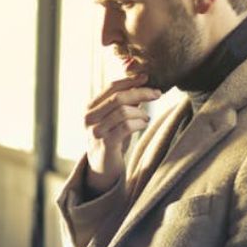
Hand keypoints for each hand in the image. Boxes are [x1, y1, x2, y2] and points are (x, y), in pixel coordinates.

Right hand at [84, 75, 161, 193]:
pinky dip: (139, 123)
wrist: (102, 168)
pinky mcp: (105, 144)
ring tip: (146, 118)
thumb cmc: (111, 139)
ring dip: (140, 112)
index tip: (147, 77)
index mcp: (90, 108)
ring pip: (123, 111)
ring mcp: (96, 132)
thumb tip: (141, 82)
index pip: (111, 87)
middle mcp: (89, 118)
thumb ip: (124, 102)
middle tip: (157, 93)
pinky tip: (143, 124)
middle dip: (141, 92)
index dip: (130, 81)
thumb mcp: (115, 118)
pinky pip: (126, 127)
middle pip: (118, 97)